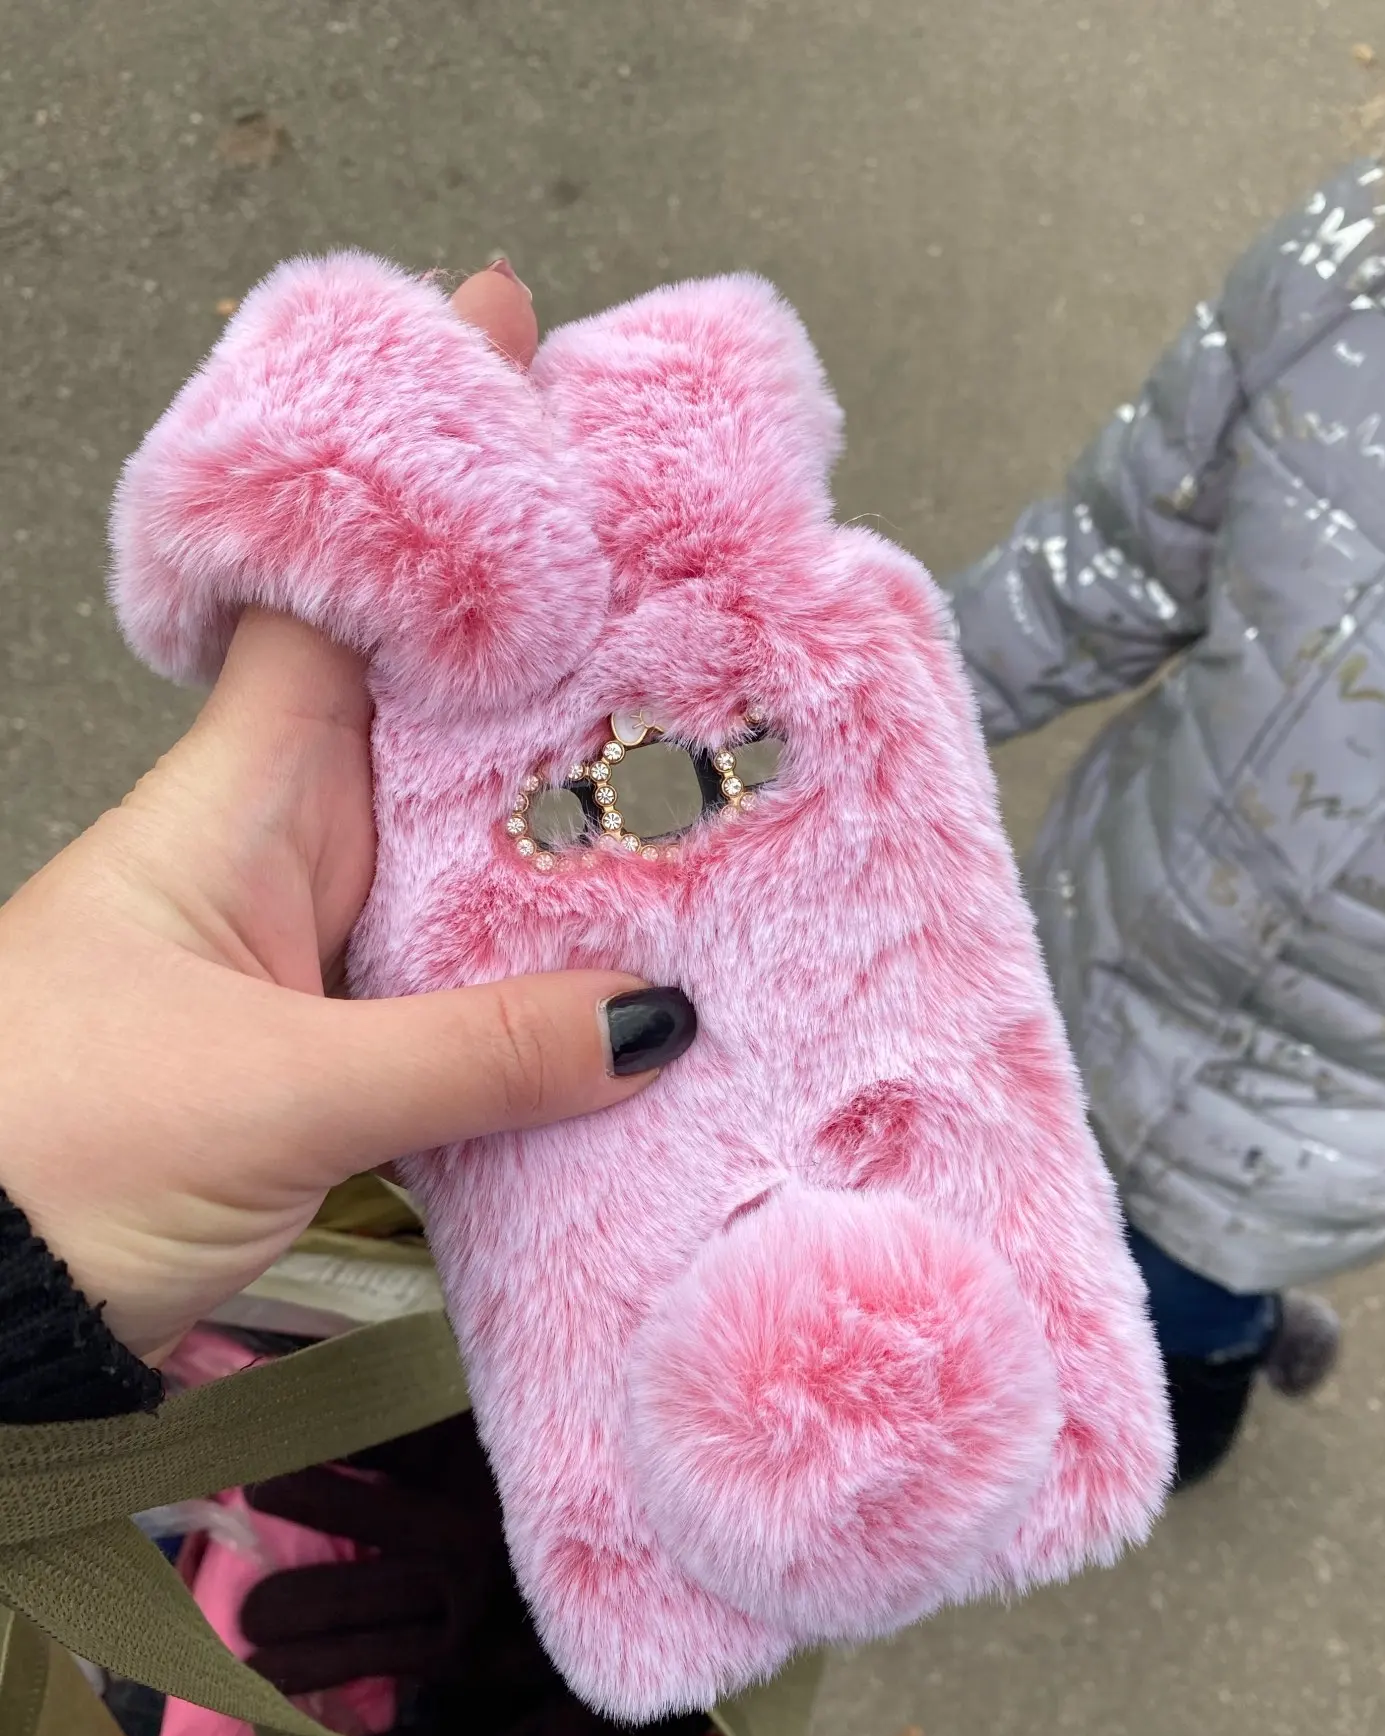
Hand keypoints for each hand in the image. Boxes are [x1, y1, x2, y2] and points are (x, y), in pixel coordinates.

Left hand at [0, 264, 693, 1362]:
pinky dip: (557, 970)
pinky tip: (643, 978)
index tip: (507, 342)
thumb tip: (646, 1016)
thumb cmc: (43, 1152)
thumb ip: (472, 1054)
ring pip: (476, 847)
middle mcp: (287, 846)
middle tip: (705, 593)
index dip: (421, 468)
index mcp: (240, 798)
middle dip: (568, 647)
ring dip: (581, 828)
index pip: (337, 588)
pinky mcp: (347, 1040)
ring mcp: (323, 942)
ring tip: (724, 788)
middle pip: (448, 710)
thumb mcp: (274, 1092)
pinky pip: (475, 972)